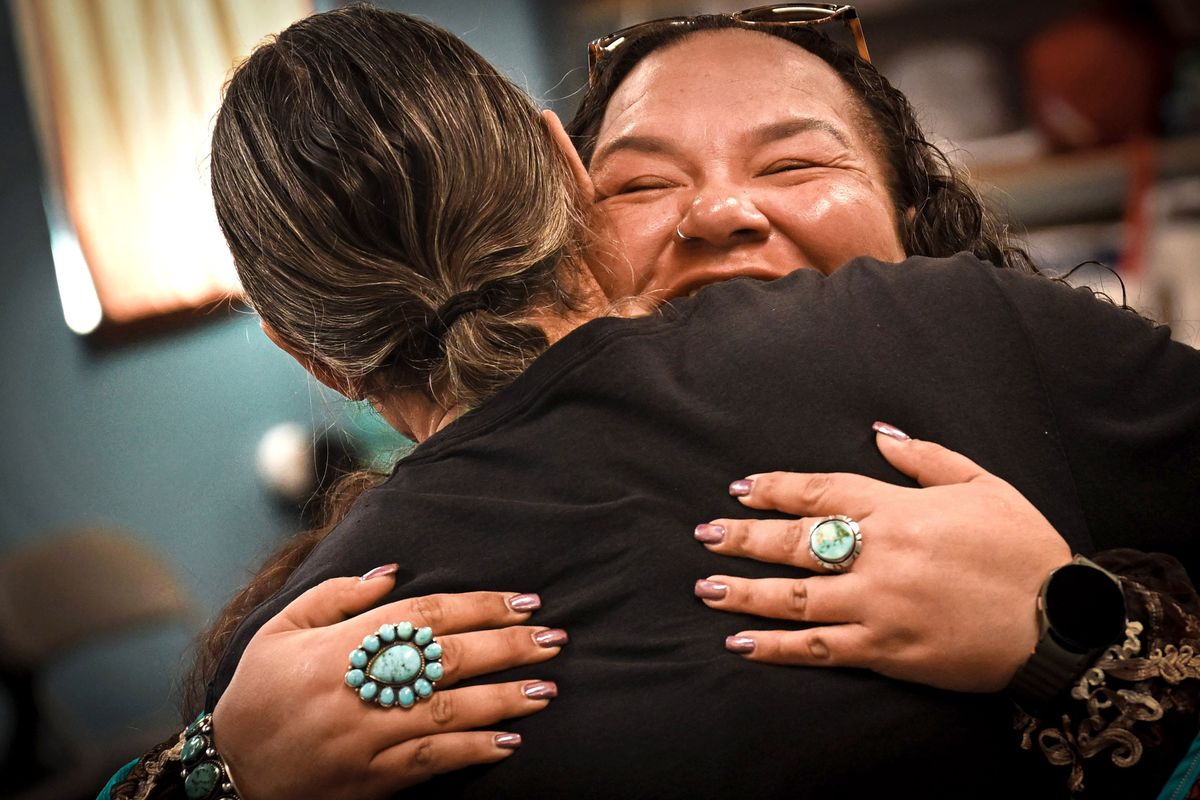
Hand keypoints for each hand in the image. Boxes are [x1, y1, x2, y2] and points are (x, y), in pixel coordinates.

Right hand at [213, 567, 563, 798]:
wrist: (229, 771)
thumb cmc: (259, 691)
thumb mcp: (282, 628)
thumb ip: (338, 595)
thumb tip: (394, 572)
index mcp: (339, 646)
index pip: (425, 615)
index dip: (480, 606)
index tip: (524, 601)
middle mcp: (358, 688)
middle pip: (448, 659)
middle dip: (508, 647)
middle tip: (554, 638)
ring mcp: (367, 737)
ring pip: (448, 712)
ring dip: (503, 698)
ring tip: (548, 687)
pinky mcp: (372, 779)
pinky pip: (431, 762)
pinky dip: (472, 751)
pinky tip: (509, 740)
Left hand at [694, 425, 1071, 691]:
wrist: (1061, 622)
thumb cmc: (1024, 548)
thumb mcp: (982, 484)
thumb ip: (924, 458)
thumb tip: (878, 434)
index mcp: (898, 510)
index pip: (819, 492)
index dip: (773, 490)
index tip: (739, 490)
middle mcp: (878, 554)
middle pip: (795, 542)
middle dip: (743, 538)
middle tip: (704, 536)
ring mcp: (878, 604)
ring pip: (795, 596)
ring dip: (745, 592)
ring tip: (706, 587)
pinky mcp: (885, 649)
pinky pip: (820, 647)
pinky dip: (777, 647)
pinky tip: (742, 644)